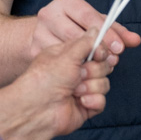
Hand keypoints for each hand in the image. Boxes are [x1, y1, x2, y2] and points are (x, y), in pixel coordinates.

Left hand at [0, 32, 116, 139]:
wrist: (36, 110)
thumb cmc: (44, 80)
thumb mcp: (66, 55)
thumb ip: (86, 42)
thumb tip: (96, 29)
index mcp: (70, 57)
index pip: (94, 49)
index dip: (100, 51)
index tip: (98, 53)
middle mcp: (76, 72)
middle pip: (103, 66)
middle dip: (93, 71)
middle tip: (78, 74)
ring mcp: (82, 89)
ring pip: (104, 83)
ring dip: (90, 87)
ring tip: (74, 91)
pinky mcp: (85, 106)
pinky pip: (102, 101)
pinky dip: (92, 101)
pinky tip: (78, 102)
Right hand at [30, 0, 140, 58]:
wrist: (42, 32)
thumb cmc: (74, 25)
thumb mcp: (95, 23)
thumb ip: (116, 30)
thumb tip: (136, 40)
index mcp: (66, 1)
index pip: (88, 17)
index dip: (106, 33)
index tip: (119, 48)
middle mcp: (49, 14)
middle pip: (77, 35)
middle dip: (97, 50)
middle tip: (112, 61)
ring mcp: (39, 32)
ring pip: (66, 51)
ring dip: (85, 62)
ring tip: (99, 68)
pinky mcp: (34, 50)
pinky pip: (57, 63)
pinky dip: (71, 69)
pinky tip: (82, 73)